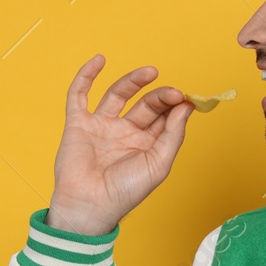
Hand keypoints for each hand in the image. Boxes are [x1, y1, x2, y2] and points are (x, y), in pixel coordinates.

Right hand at [45, 54, 193, 235]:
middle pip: (145, 104)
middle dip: (160, 96)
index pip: (164, 117)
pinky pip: (79, 95)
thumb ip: (172, 134)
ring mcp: (101, 126)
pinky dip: (87, 76)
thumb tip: (186, 106)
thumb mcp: (158, 164)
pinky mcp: (78, 124)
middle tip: (173, 92)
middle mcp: (124, 133)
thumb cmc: (125, 192)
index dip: (176, 105)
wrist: (90, 205)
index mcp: (145, 145)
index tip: (186, 98)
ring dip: (134, 80)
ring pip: (118, 94)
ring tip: (151, 72)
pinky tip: (99, 60)